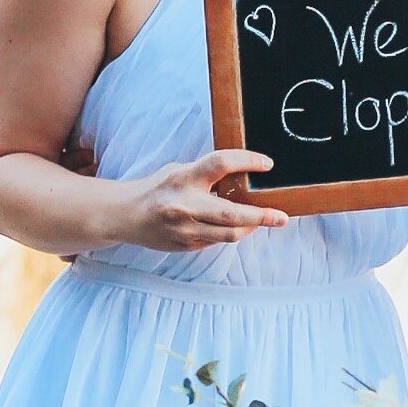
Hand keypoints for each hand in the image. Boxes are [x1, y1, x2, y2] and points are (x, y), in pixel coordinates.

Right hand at [108, 150, 286, 250]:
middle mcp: (185, 205)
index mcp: (184, 178)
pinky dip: (229, 232)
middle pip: (231, 213)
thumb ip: (206, 175)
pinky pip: (217, 241)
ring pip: (229, 234)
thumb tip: (242, 177)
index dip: (247, 161)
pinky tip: (235, 226)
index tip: (267, 164)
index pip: (221, 164)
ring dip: (250, 227)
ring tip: (265, 220)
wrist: (125, 215)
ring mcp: (185, 230)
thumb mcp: (179, 171)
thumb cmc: (157, 188)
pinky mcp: (186, 246)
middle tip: (282, 217)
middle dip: (261, 216)